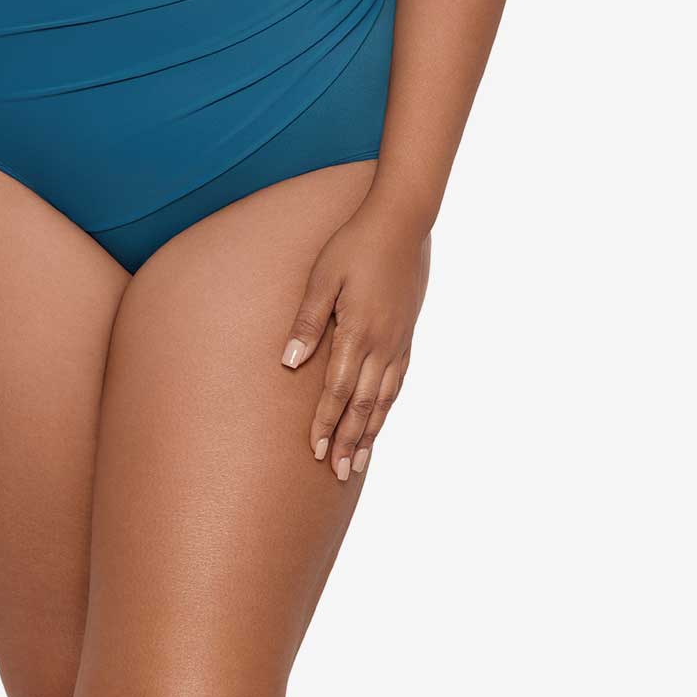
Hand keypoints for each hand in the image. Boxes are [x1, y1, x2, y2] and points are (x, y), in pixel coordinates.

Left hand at [280, 201, 431, 480]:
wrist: (402, 223)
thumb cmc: (354, 245)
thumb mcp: (322, 277)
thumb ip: (307, 322)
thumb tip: (289, 365)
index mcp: (357, 332)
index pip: (338, 392)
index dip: (325, 424)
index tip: (314, 452)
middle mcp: (382, 345)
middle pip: (363, 406)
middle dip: (348, 441)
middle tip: (337, 474)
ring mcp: (399, 341)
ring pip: (384, 399)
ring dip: (370, 433)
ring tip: (359, 463)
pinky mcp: (407, 334)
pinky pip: (398, 381)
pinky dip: (388, 406)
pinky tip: (381, 418)